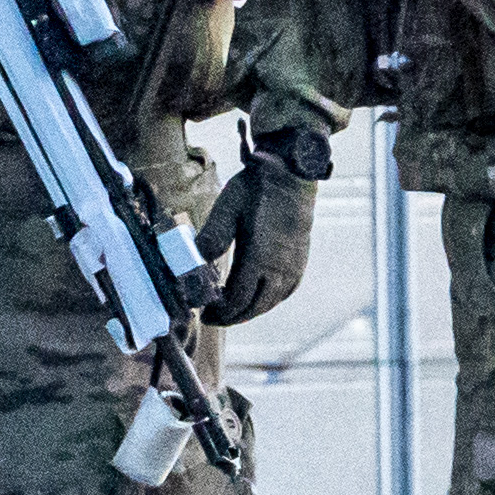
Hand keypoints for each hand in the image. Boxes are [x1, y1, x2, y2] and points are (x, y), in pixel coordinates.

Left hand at [194, 140, 324, 327]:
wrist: (291, 176)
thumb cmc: (255, 190)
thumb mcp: (227, 209)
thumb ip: (211, 237)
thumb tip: (194, 262)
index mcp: (260, 258)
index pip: (238, 299)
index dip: (220, 311)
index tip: (204, 313)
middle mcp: (280, 268)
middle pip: (255, 306)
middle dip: (232, 316)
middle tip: (213, 317)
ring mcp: (293, 266)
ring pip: (272, 302)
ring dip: (251, 310)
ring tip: (231, 311)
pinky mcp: (301, 260)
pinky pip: (285, 291)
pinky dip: (269, 300)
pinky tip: (257, 298)